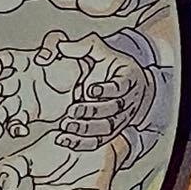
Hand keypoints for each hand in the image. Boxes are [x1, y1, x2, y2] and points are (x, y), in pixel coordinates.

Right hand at [0, 32, 80, 139]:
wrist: (89, 87)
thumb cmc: (82, 64)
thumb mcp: (81, 49)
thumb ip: (68, 45)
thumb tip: (49, 53)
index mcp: (27, 61)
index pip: (6, 58)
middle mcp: (19, 79)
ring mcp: (22, 97)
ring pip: (0, 108)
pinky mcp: (29, 112)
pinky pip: (15, 122)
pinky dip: (14, 127)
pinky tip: (20, 131)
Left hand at [46, 33, 155, 150]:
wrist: (129, 85)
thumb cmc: (113, 67)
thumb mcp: (100, 50)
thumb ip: (81, 46)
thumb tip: (61, 47)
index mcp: (128, 77)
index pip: (122, 85)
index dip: (108, 89)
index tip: (91, 89)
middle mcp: (128, 100)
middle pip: (114, 110)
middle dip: (92, 111)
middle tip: (73, 110)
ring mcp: (121, 118)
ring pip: (107, 128)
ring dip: (86, 129)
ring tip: (67, 125)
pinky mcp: (110, 131)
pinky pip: (98, 141)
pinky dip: (81, 143)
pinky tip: (65, 139)